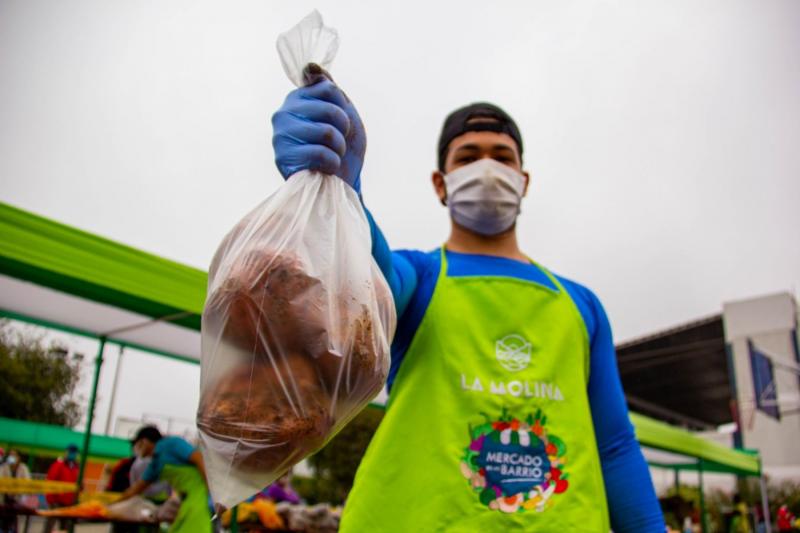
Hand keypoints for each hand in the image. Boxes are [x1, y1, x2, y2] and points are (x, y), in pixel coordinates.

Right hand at [271, 66, 365, 191]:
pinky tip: (326, 169)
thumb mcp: (344, 113)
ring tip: (332, 156)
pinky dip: (333, 163)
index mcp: (297, 100)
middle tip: (338, 143)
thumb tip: (310, 67)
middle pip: (330, 110)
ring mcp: (281, 137)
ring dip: (339, 148)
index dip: (343, 108)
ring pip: (327, 132)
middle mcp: (283, 114)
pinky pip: (321, 153)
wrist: (342, 183)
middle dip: (343, 130)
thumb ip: (328, 89)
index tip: (340, 123)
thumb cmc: (342, 148)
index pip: (328, 89)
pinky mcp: (283, 159)